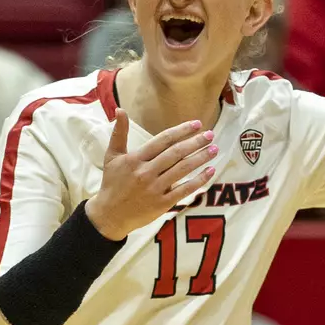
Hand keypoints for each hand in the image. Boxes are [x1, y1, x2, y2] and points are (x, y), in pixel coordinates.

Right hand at [84, 111, 216, 239]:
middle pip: (176, 153)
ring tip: (214, 149)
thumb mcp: (112, 156)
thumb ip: (119, 132)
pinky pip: (184, 190)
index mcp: (135, 159)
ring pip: (182, 169)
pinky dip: (199, 180)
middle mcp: (146, 172)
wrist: (110, 215)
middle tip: (210, 134)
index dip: (181, 131)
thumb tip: (120, 109)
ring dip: (200, 158)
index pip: (163, 140)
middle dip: (195, 142)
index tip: (196, 124)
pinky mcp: (162, 204)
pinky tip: (210, 171)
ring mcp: (155, 189)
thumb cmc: (112, 183)